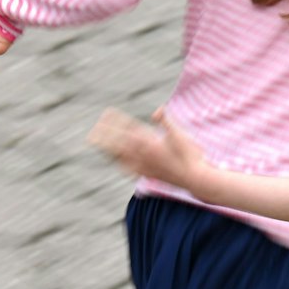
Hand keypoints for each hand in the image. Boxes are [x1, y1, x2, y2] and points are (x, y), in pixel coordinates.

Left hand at [89, 108, 205, 187]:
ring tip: (98, 144)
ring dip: (107, 150)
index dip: (116, 121)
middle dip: (105, 136)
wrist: (195, 178)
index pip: (127, 129)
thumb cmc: (190, 154)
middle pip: (117, 144)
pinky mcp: (146, 174)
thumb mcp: (180, 134)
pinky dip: (119, 163)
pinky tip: (117, 161)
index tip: (107, 113)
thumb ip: (166, 121)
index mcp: (148, 143)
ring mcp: (143, 166)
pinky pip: (127, 169)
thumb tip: (157, 110)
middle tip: (94, 131)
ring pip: (119, 157)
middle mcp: (142, 156)